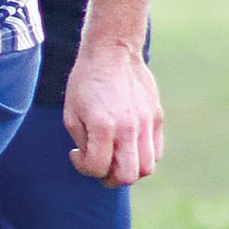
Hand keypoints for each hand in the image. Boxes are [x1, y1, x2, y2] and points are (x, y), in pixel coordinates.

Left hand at [63, 40, 163, 185]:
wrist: (112, 51)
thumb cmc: (86, 81)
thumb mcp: (71, 113)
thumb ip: (84, 143)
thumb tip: (93, 161)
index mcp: (103, 126)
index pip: (97, 168)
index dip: (82, 167)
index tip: (76, 153)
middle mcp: (128, 128)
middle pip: (127, 176)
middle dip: (109, 178)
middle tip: (99, 166)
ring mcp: (146, 123)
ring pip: (147, 167)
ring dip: (129, 170)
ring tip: (116, 158)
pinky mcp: (157, 117)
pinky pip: (156, 150)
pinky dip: (143, 156)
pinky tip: (128, 145)